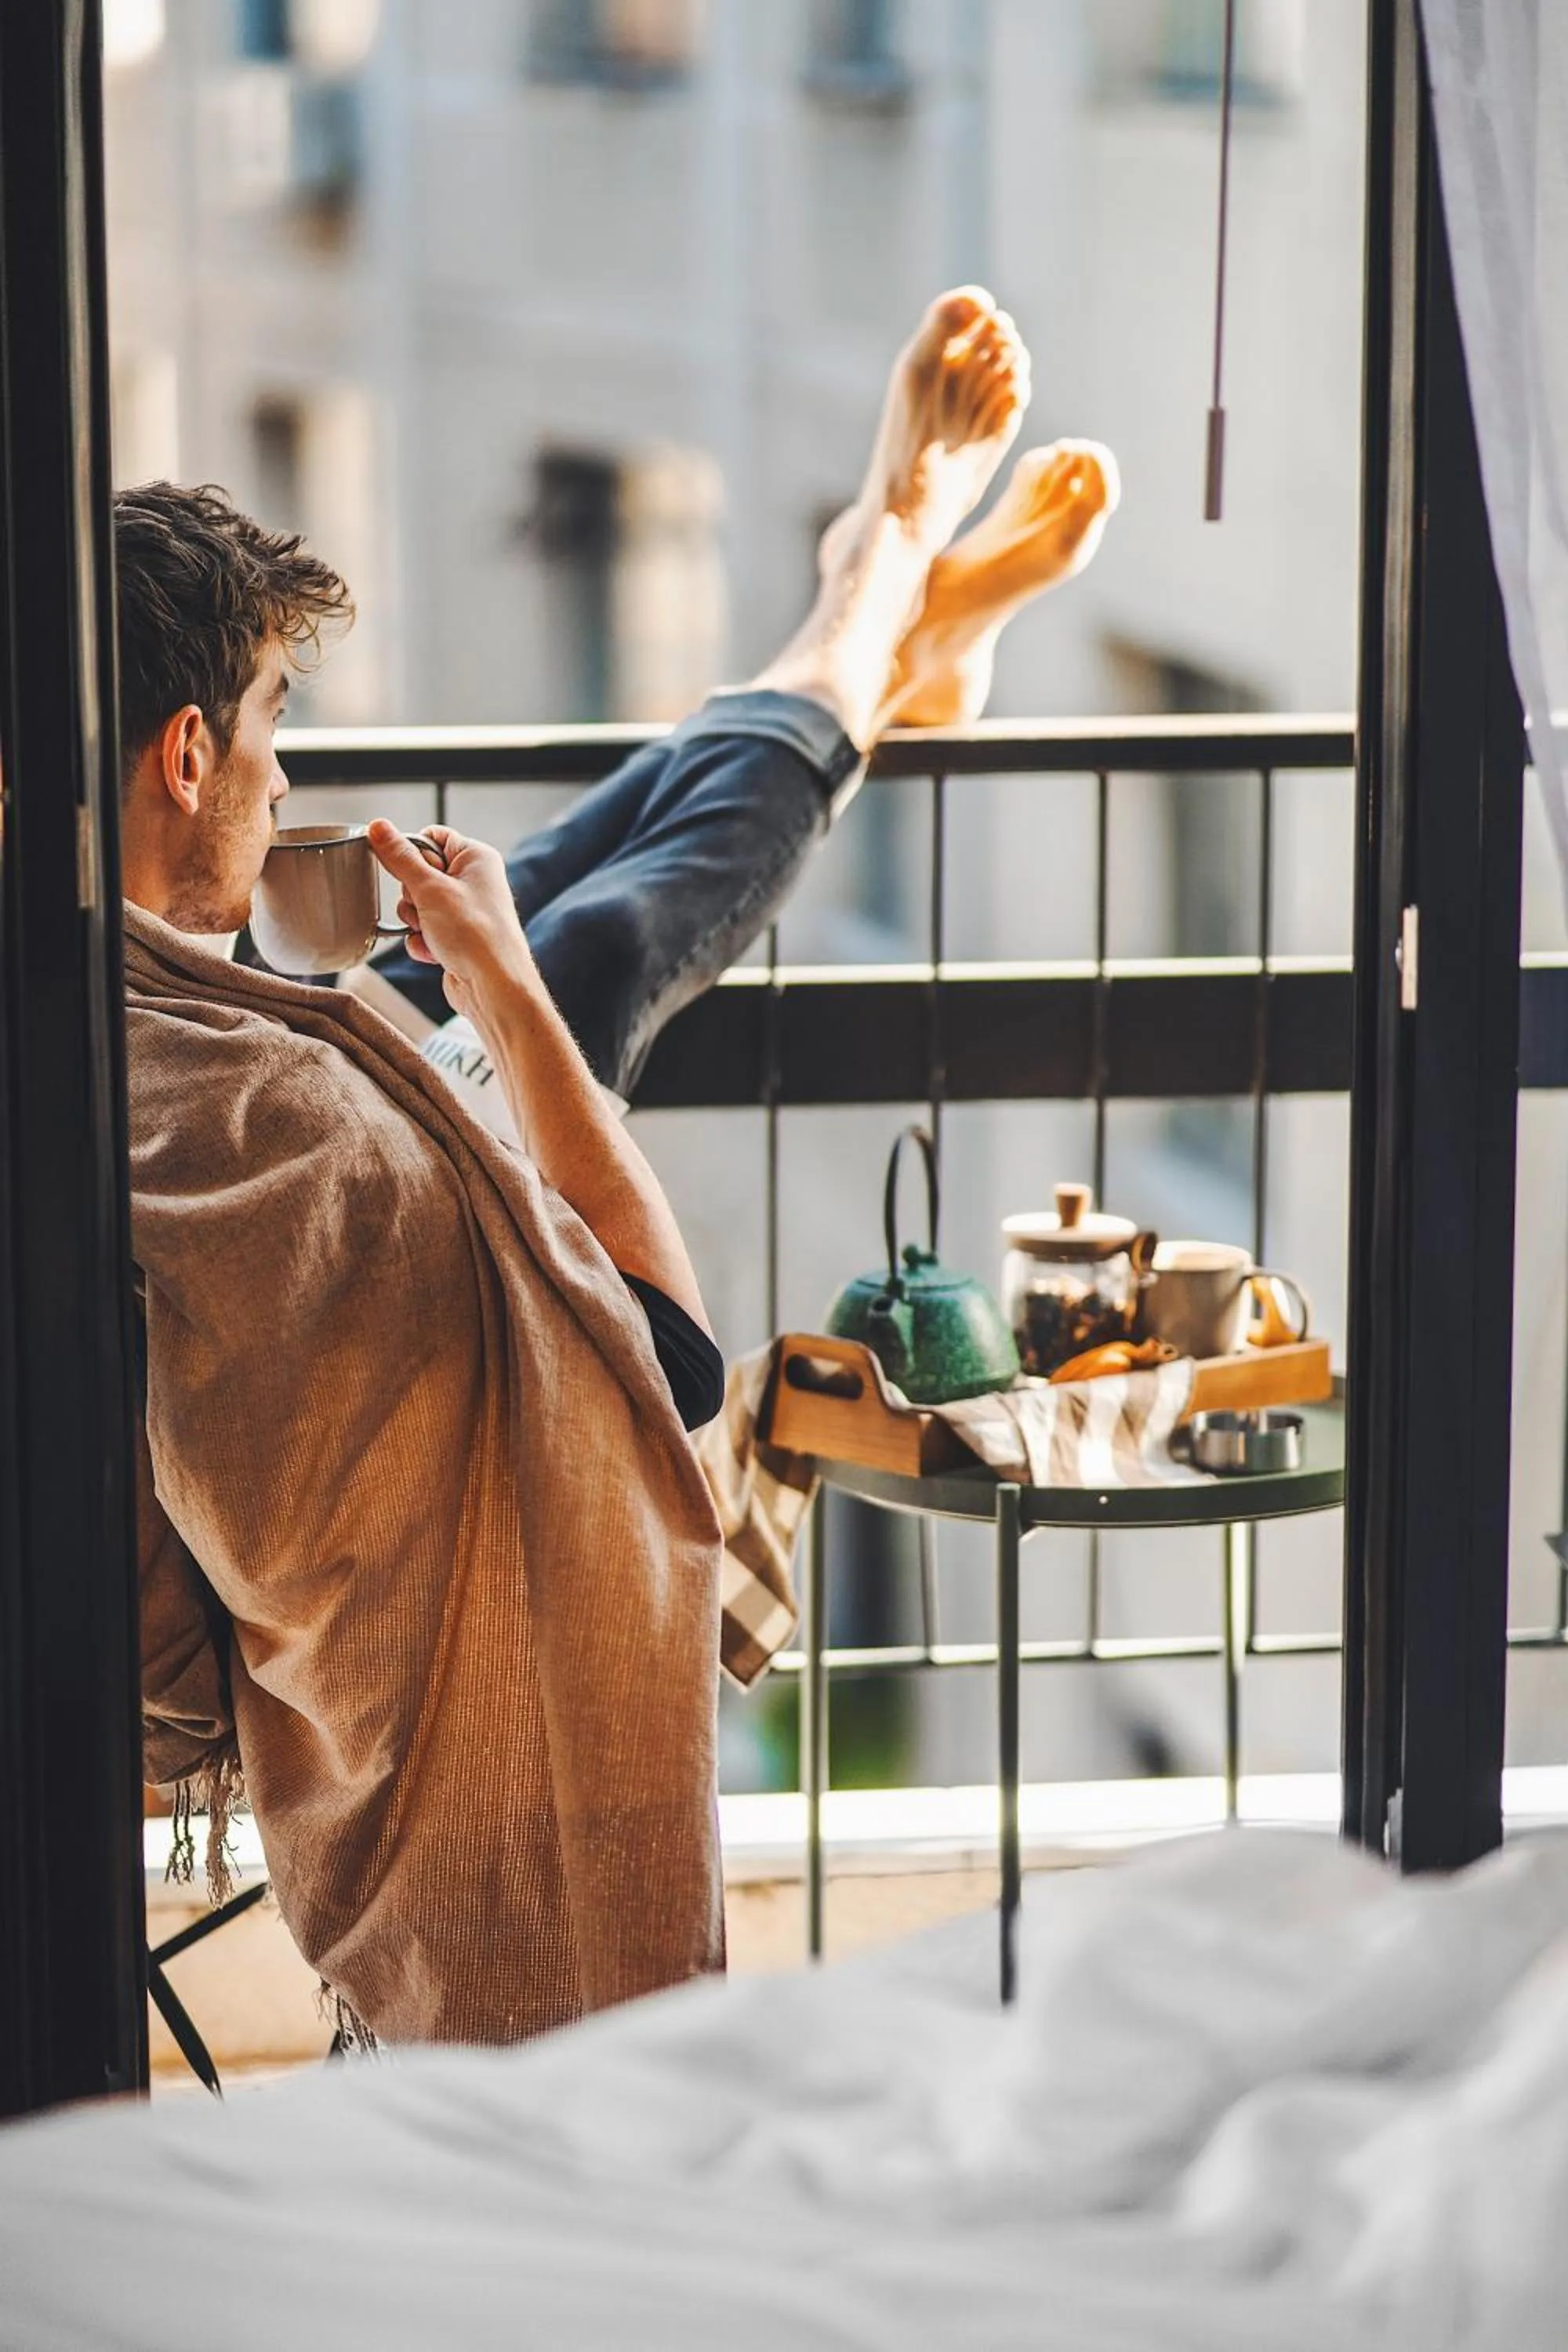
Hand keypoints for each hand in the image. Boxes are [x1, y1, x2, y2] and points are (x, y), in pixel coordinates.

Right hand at [366, 821, 536, 1021]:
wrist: (493, 987)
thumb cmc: (475, 934)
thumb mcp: (430, 888)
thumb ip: (400, 857)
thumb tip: (379, 826)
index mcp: (476, 857)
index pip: (431, 836)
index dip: (412, 852)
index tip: (404, 870)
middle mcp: (474, 880)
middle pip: (418, 872)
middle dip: (412, 895)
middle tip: (427, 908)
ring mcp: (465, 910)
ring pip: (417, 904)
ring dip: (415, 921)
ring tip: (434, 932)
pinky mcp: (456, 936)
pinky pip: (423, 930)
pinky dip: (423, 941)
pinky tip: (436, 952)